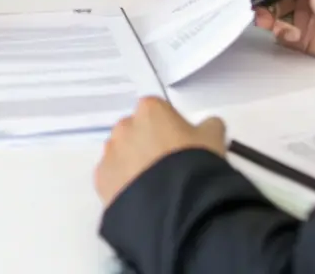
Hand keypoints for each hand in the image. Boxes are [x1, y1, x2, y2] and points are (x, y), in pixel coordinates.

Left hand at [94, 97, 225, 206]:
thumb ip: (208, 126)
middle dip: (148, 145)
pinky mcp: (101, 181)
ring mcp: (109, 154)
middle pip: (136, 132)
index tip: (181, 146)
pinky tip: (142, 199)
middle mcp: (124, 126)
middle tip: (167, 167)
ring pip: (121, 155)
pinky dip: (124, 186)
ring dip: (133, 165)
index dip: (171, 129)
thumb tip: (207, 127)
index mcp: (149, 109)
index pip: (158, 112)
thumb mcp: (214, 137)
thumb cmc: (195, 163)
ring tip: (154, 187)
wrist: (177, 205)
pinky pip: (113, 179)